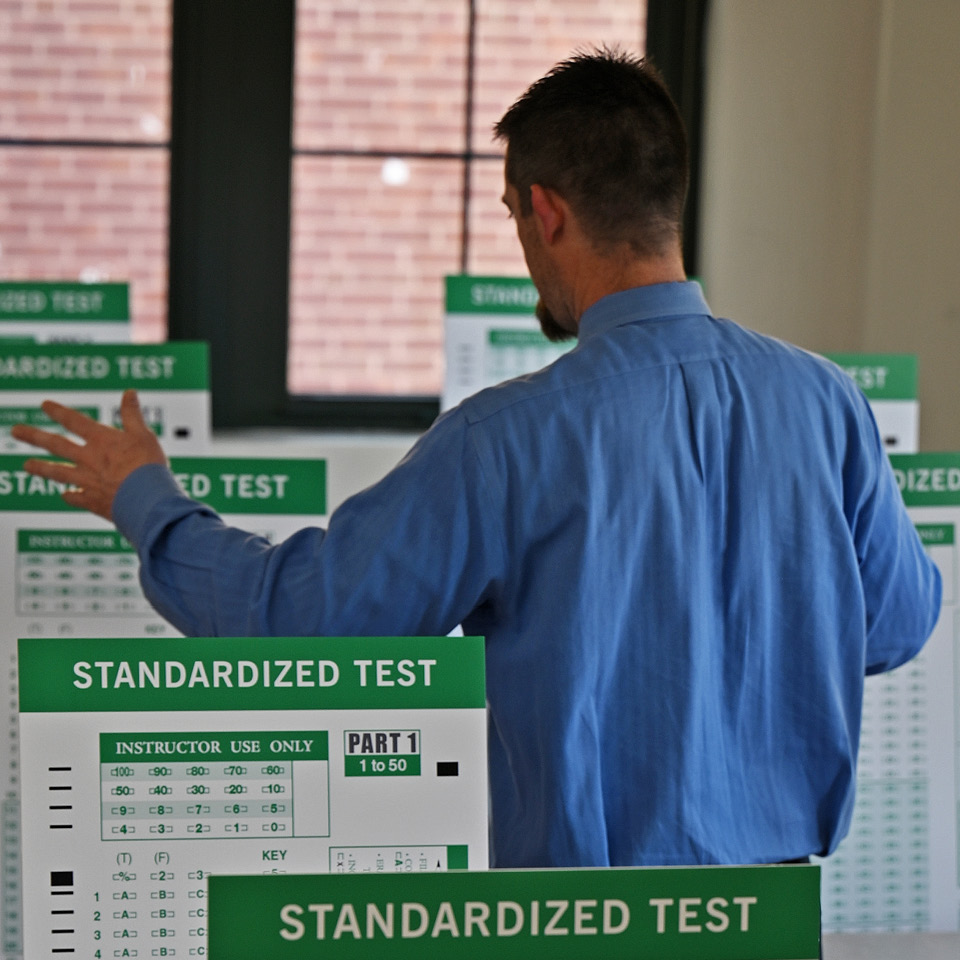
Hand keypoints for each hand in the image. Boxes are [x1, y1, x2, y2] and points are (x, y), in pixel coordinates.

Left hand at [10, 389, 167, 519]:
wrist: (146, 500)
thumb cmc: (148, 466)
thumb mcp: (144, 435)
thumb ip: (133, 415)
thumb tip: (129, 392)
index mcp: (101, 440)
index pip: (75, 421)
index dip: (59, 412)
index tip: (44, 405)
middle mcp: (88, 459)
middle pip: (56, 445)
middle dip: (34, 437)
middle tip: (15, 431)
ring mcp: (87, 481)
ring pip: (58, 472)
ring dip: (41, 468)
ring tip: (26, 465)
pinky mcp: (93, 501)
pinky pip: (76, 497)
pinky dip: (69, 495)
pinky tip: (64, 494)